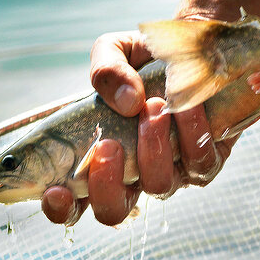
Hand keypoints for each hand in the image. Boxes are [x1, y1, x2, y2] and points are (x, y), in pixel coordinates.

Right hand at [41, 29, 233, 226]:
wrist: (195, 48)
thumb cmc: (143, 60)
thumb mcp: (114, 52)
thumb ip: (106, 70)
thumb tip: (127, 102)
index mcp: (98, 161)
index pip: (72, 205)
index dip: (61, 208)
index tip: (56, 190)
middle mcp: (131, 177)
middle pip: (113, 212)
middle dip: (107, 186)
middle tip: (108, 145)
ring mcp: (169, 175)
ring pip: (158, 187)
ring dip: (151, 150)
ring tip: (152, 107)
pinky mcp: (204, 164)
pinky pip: (199, 163)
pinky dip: (190, 133)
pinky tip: (185, 104)